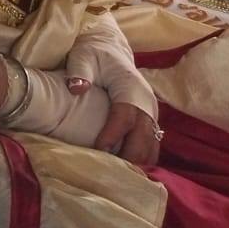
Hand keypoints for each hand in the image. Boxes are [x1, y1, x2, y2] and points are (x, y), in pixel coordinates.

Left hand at [64, 12, 160, 164]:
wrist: (109, 49)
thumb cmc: (93, 54)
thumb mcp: (82, 56)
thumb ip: (79, 71)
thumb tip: (76, 88)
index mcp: (131, 87)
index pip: (125, 115)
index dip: (114, 134)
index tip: (100, 149)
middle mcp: (146, 102)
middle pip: (144, 136)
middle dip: (130, 156)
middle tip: (111, 173)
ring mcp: (151, 112)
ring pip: (152, 144)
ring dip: (139, 161)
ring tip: (121, 178)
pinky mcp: (149, 119)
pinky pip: (151, 143)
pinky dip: (142, 158)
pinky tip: (129, 171)